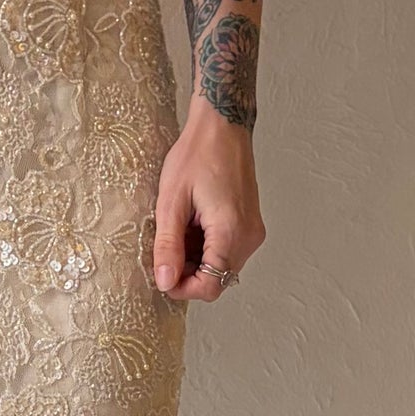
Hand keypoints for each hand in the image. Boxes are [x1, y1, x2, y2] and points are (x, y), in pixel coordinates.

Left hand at [152, 105, 264, 303]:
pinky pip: (228, 251)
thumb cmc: (197, 154)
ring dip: (196, 259)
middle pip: (217, 280)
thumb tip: (164, 281)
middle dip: (188, 272)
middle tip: (167, 245)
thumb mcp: (171, 201)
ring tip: (181, 227)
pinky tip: (193, 224)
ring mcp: (252, 231)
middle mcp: (249, 237)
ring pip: (222, 267)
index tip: (162, 275)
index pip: (210, 287)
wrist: (222, 127)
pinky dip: (207, 247)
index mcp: (231, 232)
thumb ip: (168, 246)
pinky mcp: (250, 225)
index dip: (183, 288)